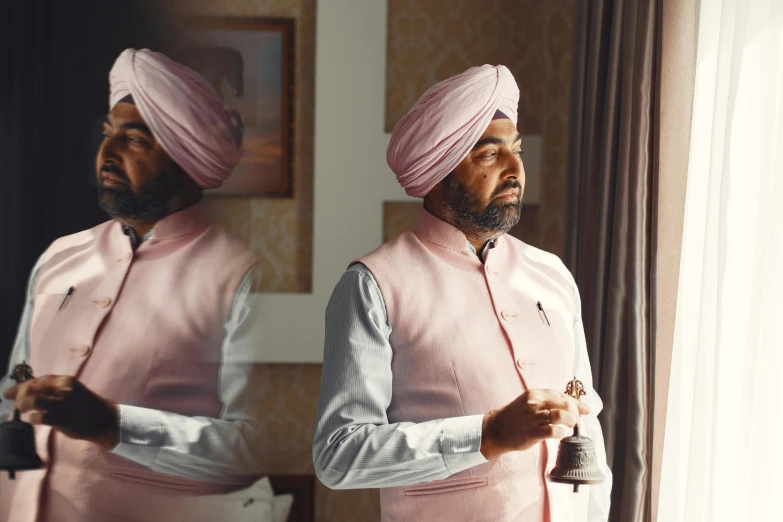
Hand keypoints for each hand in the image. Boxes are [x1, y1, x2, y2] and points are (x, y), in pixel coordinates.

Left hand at [3, 375, 119, 450]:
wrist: (103, 419)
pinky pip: (40, 416)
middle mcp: (63, 389)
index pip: (38, 380)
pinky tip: (31, 419)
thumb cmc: (85, 405)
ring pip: (34, 400)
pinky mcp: (62, 418)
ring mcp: (63, 404)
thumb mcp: (71, 391)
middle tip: (16, 403)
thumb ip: (53, 390)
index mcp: (65, 381)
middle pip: (33, 387)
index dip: (21, 385)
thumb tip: (28, 391)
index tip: (9, 392)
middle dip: (19, 394)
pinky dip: (32, 418)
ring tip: (21, 409)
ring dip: (23, 404)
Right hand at [480, 389, 590, 459]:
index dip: (576, 403)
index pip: (561, 395)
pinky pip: (552, 431)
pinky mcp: (531, 432)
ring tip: (572, 425)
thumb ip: (548, 402)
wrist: (497, 429)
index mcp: (535, 393)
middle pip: (563, 403)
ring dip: (570, 421)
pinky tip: (562, 434)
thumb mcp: (530, 403)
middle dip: (575, 412)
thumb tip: (573, 406)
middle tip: (577, 420)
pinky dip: (561, 432)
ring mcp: (532, 417)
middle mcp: (534, 403)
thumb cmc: (517, 416)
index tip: (586, 410)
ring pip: (559, 415)